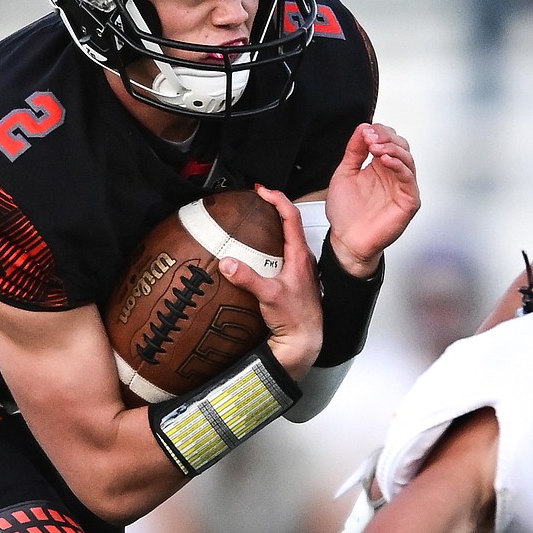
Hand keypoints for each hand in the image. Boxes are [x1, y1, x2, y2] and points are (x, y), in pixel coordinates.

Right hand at [218, 185, 322, 378]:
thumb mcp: (269, 296)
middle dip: (273, 207)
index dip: (277, 199)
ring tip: (256, 221)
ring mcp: (299, 269)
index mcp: (300, 257)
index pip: (291, 217)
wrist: (305, 341)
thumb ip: (248, 278)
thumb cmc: (296, 320)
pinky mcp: (293, 279)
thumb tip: (227, 263)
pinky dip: (271, 244)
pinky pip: (282, 253)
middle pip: (290, 223)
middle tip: (257, 199)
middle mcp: (302, 260)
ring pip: (287, 238)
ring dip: (273, 225)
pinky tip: (257, 253)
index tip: (262, 190)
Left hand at [326, 123, 419, 277]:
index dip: (379, 132)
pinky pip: (409, 179)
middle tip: (371, 138)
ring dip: (392, 149)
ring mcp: (402, 188)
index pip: (388, 140)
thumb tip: (364, 128)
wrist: (346, 240)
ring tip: (376, 148)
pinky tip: (386, 160)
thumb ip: (354, 151)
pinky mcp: (408, 201)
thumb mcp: (344, 173)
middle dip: (386, 137)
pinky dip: (399, 166)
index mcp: (379, 168)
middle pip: (401, 146)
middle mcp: (392, 176)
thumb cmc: (346, 214)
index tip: (365, 132)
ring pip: (407, 159)